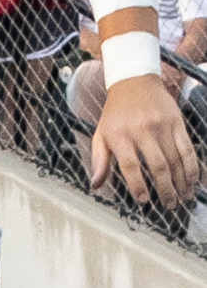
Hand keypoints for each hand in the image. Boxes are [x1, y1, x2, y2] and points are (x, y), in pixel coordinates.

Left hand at [91, 71, 203, 210]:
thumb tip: (95, 185)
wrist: (134, 82)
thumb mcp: (100, 134)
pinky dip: (192, 166)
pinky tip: (193, 180)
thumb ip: (99, 161)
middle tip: (169, 205)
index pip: (130, 166)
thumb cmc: (115, 114)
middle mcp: (142, 131)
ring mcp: (162, 126)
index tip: (143, 201)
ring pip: (176, 159)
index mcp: (120, 136)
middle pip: (158, 165)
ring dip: (182, 182)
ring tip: (184, 197)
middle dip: (165, 189)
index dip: (137, 186)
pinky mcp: (177, 122)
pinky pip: (188, 148)